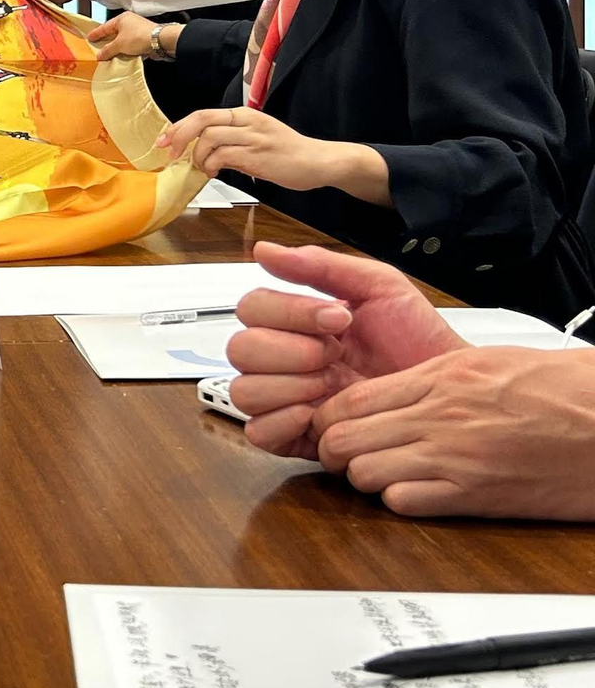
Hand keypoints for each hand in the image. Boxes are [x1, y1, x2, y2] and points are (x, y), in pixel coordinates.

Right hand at [87, 11, 160, 61]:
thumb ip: (108, 50)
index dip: (96, 33)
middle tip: (99, 48)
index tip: (90, 37)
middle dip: (107, 41)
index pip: (104, 26)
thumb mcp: (119, 45)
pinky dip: (127, 50)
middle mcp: (130, 22)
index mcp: (121, 19)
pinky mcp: (144, 37)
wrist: (159, 41)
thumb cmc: (139, 37)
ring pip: (123, 39)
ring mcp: (138, 29)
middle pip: (114, 33)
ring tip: (111, 55)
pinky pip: (131, 44)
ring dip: (118, 47)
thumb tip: (100, 55)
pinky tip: (124, 56)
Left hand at [155, 104, 357, 190]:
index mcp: (245, 115)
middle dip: (179, 136)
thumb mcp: (256, 139)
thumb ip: (230, 141)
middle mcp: (248, 122)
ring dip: (198, 156)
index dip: (179, 126)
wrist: (320, 161)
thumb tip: (200, 151)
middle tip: (171, 153)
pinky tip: (215, 173)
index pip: (203, 114)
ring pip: (210, 138)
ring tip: (203, 168)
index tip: (164, 140)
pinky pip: (224, 156)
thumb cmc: (287, 153)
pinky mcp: (259, 156)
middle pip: (202, 120)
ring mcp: (254, 138)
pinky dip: (211, 166)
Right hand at [225, 241, 464, 458]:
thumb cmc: (418, 341)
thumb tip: (265, 250)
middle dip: (291, 351)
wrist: (448, 393)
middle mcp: (281, 360)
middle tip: (335, 354)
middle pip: (240, 350)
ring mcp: (285, 399)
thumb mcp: (379, 288)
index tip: (339, 318)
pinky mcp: (294, 437)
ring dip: (287, 386)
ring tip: (330, 385)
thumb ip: (323, 265)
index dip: (288, 311)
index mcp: (294, 323)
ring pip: (243, 391)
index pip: (252, 307)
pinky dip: (281, 421)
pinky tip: (316, 413)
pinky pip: (258, 432)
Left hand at [309, 346, 594, 518]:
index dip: (325, 417)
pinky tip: (412, 492)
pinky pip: (404, 502)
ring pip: (364, 473)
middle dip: (332, 450)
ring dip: (363, 478)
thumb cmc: (558, 390)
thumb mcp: (484, 364)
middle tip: (341, 455)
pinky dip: (398, 500)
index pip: (350, 400)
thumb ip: (430, 376)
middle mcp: (438, 416)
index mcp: (439, 378)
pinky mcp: (472, 495)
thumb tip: (389, 390)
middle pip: (344, 438)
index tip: (326, 425)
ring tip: (378, 474)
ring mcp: (452, 457)